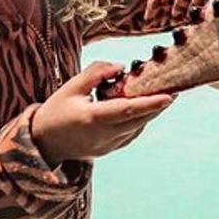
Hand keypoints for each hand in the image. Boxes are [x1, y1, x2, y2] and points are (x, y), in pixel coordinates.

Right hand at [31, 61, 173, 167]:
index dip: (149, 104)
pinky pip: (130, 135)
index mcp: (90, 118)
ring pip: (136, 129)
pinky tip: (144, 109)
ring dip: (150, 114)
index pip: (126, 110)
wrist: (43, 142)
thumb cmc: (57, 109)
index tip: (169, 96)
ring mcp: (105, 147)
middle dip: (158, 106)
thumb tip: (122, 67)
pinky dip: (139, 121)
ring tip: (162, 97)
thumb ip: (97, 73)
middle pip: (137, 121)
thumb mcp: (72, 86)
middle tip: (175, 90)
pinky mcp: (107, 151)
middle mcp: (101, 136)